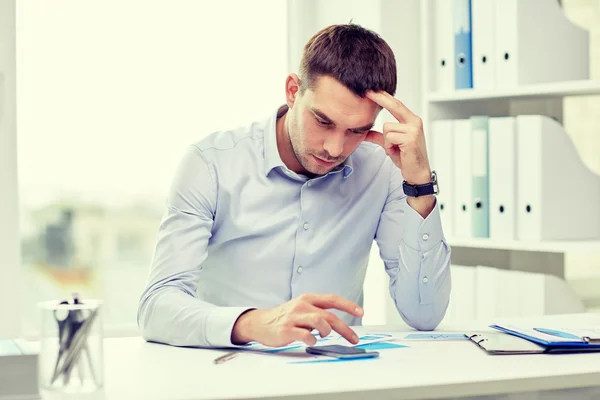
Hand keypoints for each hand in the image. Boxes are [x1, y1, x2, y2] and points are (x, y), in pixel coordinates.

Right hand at [231, 293, 363, 346]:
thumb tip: (337, 323)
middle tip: (354, 338)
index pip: (332, 299)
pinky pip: (306, 336)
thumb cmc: (284, 317)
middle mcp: (302, 306)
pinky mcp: (287, 330)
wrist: (260, 323)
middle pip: (329, 315)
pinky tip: (310, 341)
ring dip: (326, 331)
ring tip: (323, 336)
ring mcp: (294, 317)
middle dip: (345, 328)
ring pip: (320, 322)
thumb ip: (318, 312)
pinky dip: (312, 341)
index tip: (361, 312)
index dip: (348, 305)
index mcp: (308, 299)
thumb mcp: (301, 308)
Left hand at [364, 91, 431, 184]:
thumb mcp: (391, 144)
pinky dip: (389, 147)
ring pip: (387, 128)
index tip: (372, 90)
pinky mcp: (410, 138)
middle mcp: (414, 122)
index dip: (384, 97)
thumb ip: (380, 137)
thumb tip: (365, 133)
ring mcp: (413, 129)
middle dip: (380, 98)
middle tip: (368, 92)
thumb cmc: (407, 157)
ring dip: (386, 142)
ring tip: (395, 149)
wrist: (418, 172)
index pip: (396, 104)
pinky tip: (398, 152)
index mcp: (411, 121)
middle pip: (394, 106)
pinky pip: (389, 138)